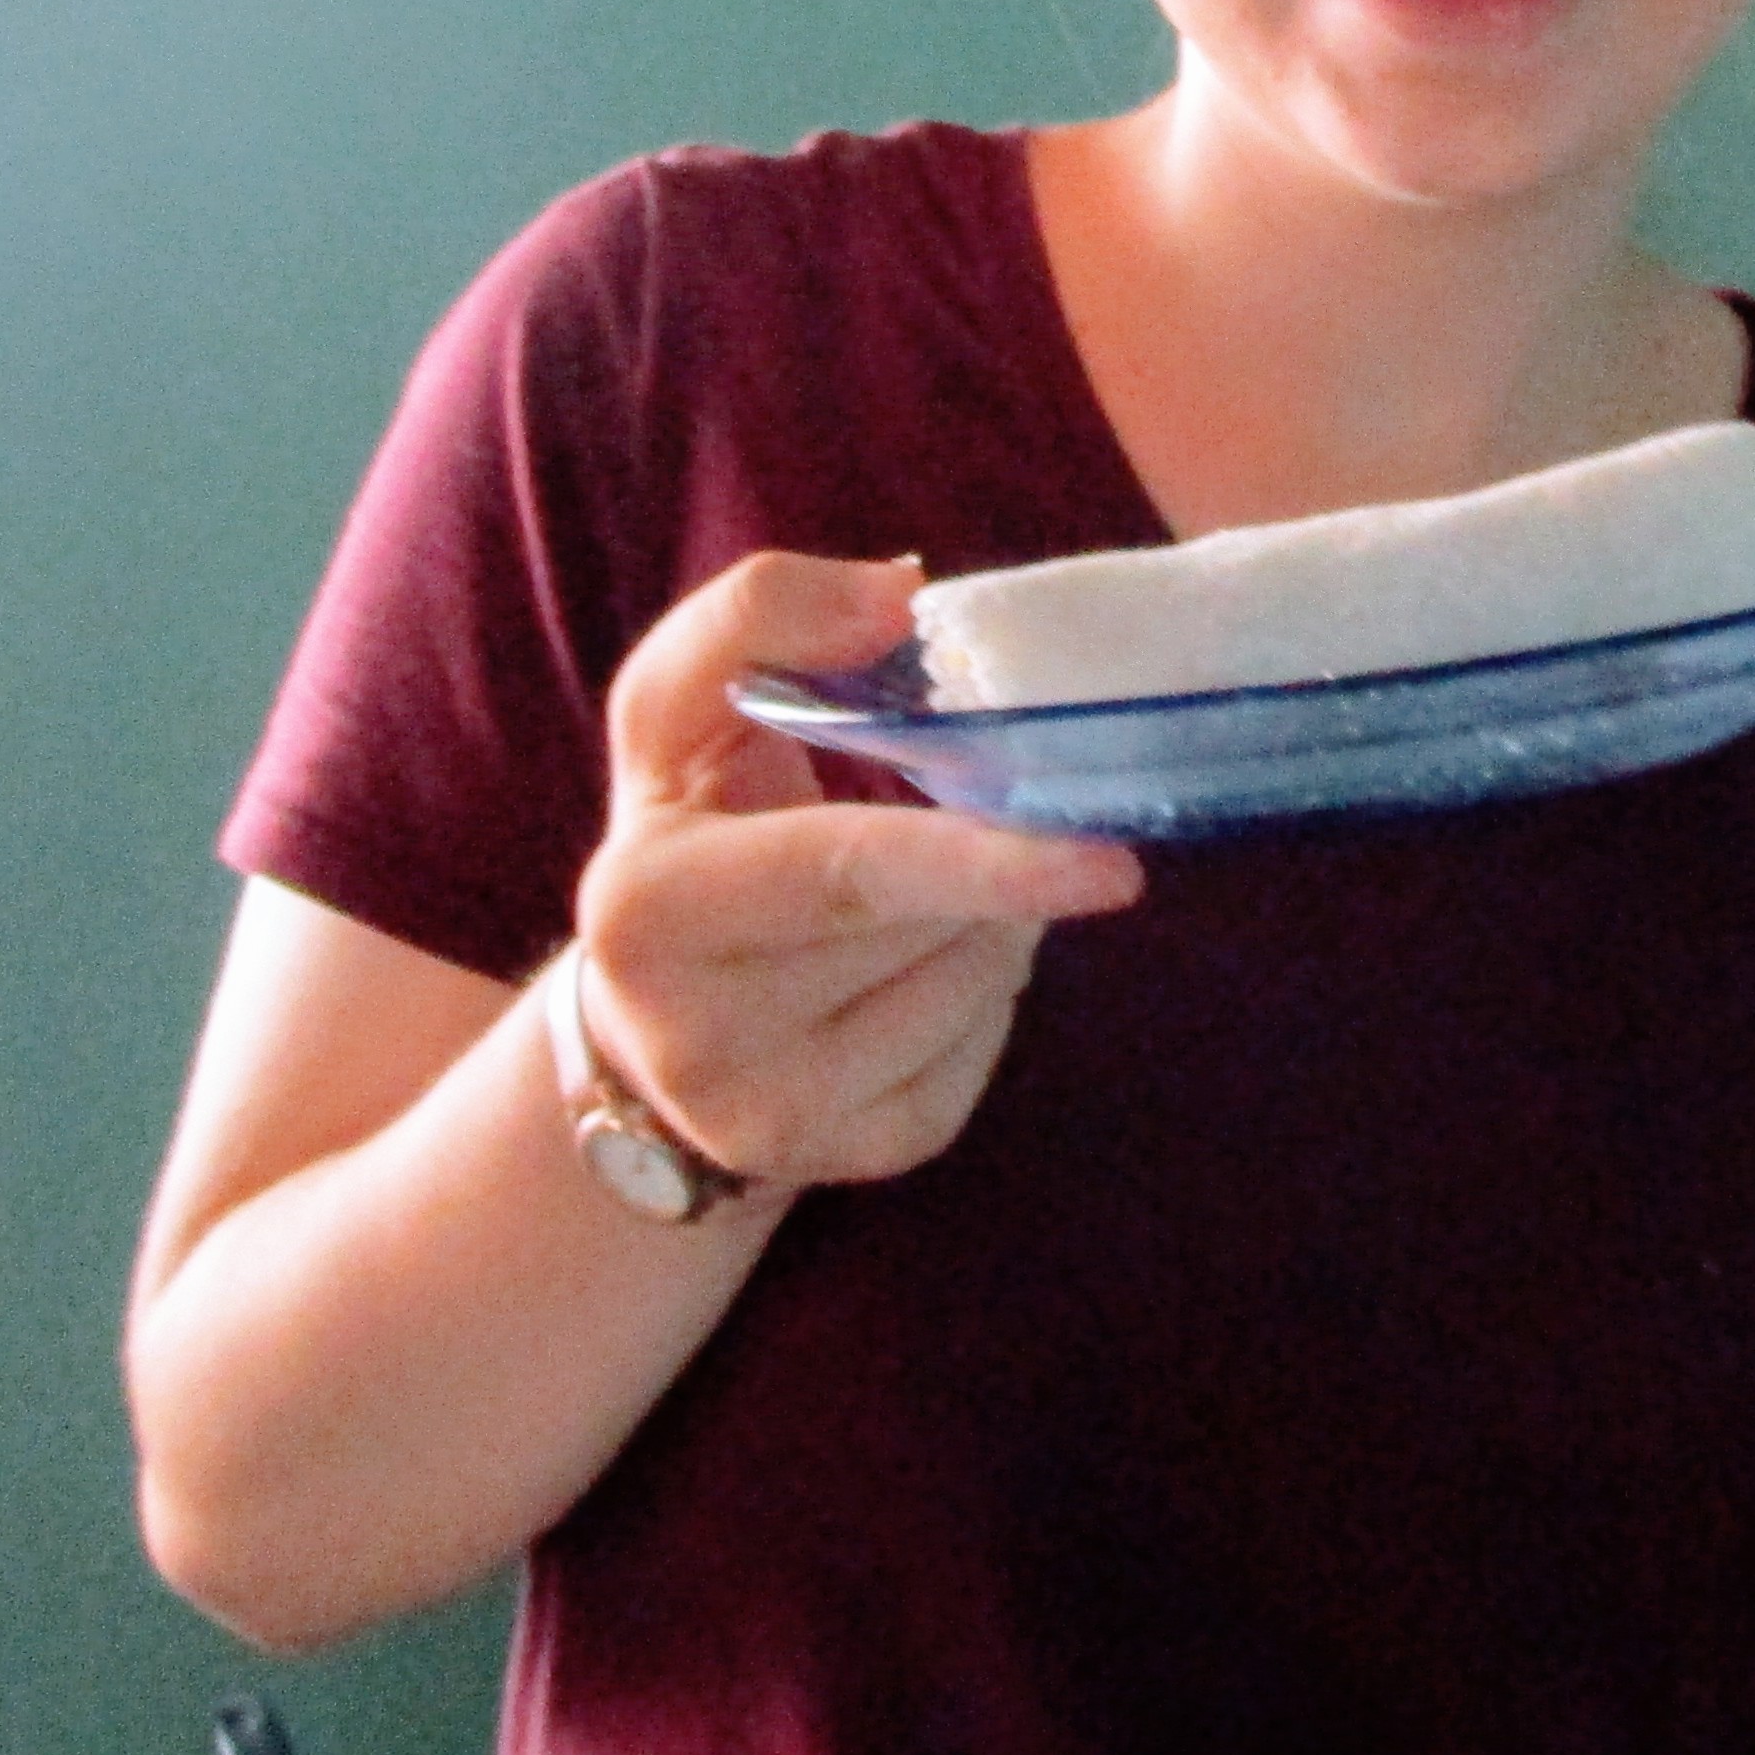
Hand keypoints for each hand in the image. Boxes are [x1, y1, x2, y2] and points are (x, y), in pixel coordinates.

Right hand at [569, 551, 1143, 1191]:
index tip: (1109, 856)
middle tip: (1008, 817)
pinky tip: (923, 967)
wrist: (648, 1029)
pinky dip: (985, 994)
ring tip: (929, 892)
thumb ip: (762, 616)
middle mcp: (695, 1037)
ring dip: (994, 919)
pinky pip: (979, 1060)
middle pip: (929, 928)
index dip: (980, 858)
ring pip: (972, 990)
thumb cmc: (688, 831)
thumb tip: (900, 592)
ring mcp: (772, 1119)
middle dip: (992, 864)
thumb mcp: (680, 713)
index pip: (844, 874)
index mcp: (645, 906)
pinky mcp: (844, 1161)